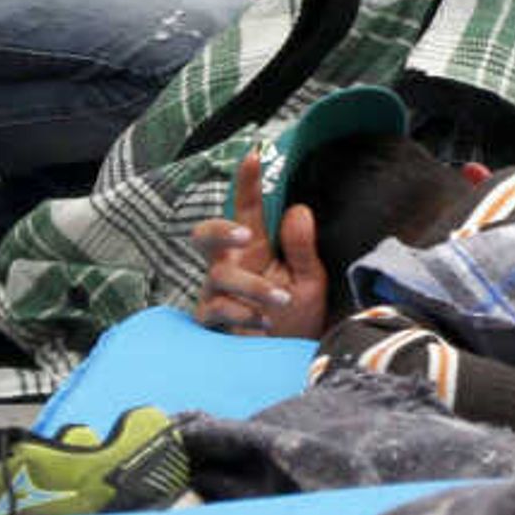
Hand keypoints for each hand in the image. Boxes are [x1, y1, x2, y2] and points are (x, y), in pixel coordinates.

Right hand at [193, 150, 327, 338]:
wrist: (287, 360)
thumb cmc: (297, 317)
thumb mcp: (309, 280)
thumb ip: (302, 247)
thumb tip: (297, 210)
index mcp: (256, 248)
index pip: (248, 210)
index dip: (247, 183)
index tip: (255, 154)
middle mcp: (231, 265)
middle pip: (205, 236)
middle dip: (220, 230)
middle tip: (246, 234)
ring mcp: (217, 292)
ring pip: (220, 277)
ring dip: (253, 287)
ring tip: (282, 300)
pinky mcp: (211, 320)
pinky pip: (218, 309)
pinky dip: (244, 313)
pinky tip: (266, 322)